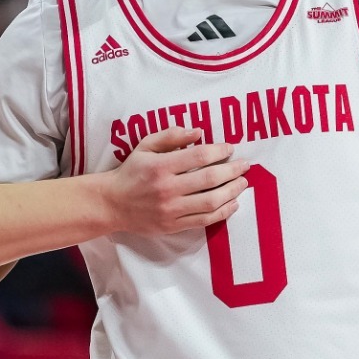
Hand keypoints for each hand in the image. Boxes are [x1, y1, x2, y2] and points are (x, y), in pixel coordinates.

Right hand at [105, 128, 247, 234]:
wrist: (112, 203)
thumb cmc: (131, 171)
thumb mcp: (145, 146)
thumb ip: (170, 136)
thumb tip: (198, 133)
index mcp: (160, 166)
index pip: (198, 156)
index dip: (219, 151)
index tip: (230, 148)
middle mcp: (167, 189)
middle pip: (209, 179)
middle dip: (232, 171)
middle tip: (245, 165)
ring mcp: (171, 210)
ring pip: (210, 202)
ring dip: (232, 191)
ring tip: (243, 183)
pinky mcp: (173, 226)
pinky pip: (204, 220)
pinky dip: (222, 212)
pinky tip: (233, 203)